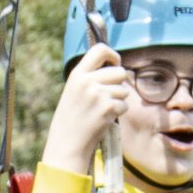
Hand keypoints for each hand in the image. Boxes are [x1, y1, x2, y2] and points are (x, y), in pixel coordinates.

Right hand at [43, 40, 131, 175]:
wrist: (67, 143)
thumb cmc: (72, 118)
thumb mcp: (75, 91)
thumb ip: (91, 78)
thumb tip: (118, 68)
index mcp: (77, 74)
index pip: (100, 49)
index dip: (113, 55)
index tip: (115, 64)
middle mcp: (87, 81)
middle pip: (120, 72)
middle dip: (120, 84)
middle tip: (109, 96)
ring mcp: (97, 94)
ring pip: (124, 90)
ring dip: (119, 100)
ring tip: (103, 110)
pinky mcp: (107, 107)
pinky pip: (124, 105)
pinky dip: (118, 113)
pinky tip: (105, 119)